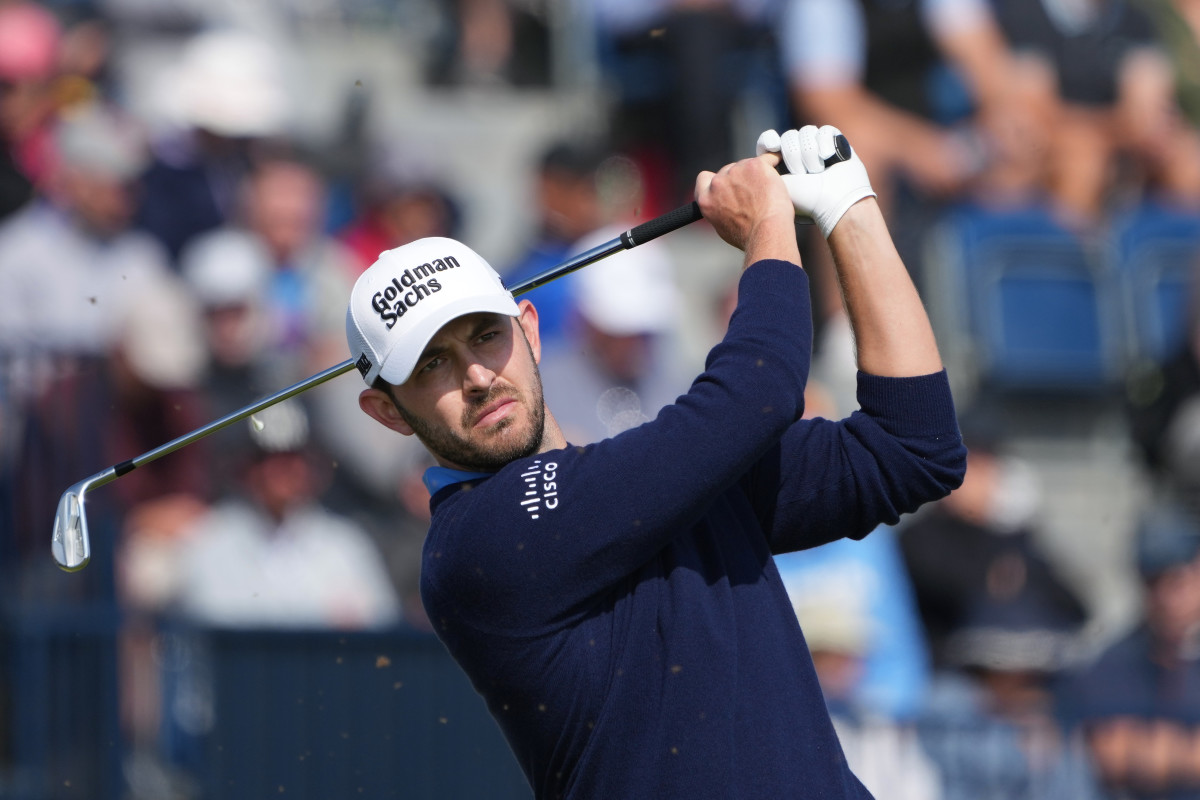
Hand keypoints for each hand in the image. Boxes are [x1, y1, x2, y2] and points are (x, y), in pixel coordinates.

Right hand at [694, 154, 797, 263]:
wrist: (766, 232)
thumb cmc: (749, 236)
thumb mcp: (722, 226)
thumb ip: (719, 208)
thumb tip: (726, 204)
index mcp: (706, 198)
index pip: (704, 178)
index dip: (716, 179)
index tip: (727, 183)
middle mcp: (717, 183)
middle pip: (728, 170)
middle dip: (740, 178)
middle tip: (755, 192)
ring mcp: (736, 172)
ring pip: (746, 164)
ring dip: (755, 173)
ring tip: (767, 191)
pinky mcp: (754, 165)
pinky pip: (767, 158)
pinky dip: (773, 163)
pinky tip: (778, 169)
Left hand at [756, 126, 875, 236]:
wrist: (834, 201)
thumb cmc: (805, 198)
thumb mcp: (776, 184)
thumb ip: (764, 167)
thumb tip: (762, 153)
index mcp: (781, 164)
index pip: (769, 142)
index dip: (769, 140)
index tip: (773, 146)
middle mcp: (799, 153)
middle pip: (788, 137)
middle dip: (794, 156)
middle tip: (802, 174)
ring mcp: (817, 147)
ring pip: (806, 132)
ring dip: (810, 153)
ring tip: (817, 171)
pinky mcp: (835, 142)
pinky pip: (825, 131)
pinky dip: (826, 144)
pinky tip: (829, 158)